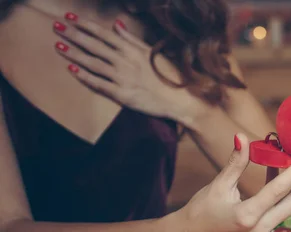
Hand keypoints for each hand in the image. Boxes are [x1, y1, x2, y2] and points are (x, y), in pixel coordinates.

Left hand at [53, 16, 195, 118]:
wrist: (180, 99)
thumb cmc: (169, 75)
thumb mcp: (152, 52)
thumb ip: (131, 39)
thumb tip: (117, 24)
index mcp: (132, 50)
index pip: (104, 34)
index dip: (85, 25)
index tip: (69, 18)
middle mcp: (125, 61)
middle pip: (94, 45)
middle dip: (73, 35)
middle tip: (56, 27)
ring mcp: (122, 78)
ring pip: (93, 63)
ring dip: (74, 54)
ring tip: (59, 46)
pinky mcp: (122, 94)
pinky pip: (99, 84)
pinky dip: (84, 77)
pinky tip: (72, 70)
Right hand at [168, 134, 290, 231]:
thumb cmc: (201, 211)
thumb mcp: (217, 185)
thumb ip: (234, 163)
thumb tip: (242, 137)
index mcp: (248, 215)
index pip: (281, 189)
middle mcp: (262, 225)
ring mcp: (266, 228)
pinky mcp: (266, 226)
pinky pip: (284, 205)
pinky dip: (289, 187)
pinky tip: (285, 167)